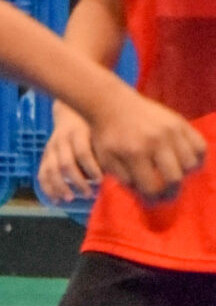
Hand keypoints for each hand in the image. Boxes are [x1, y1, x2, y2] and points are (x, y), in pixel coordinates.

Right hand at [37, 107, 100, 205]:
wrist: (70, 113)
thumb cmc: (92, 127)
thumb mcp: (99, 132)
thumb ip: (104, 151)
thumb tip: (118, 175)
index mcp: (78, 132)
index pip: (83, 152)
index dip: (91, 168)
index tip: (100, 180)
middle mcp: (62, 140)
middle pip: (65, 164)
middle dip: (77, 182)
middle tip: (89, 194)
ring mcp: (51, 148)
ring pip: (51, 170)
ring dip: (61, 187)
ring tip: (71, 199)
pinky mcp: (45, 155)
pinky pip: (42, 174)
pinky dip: (47, 188)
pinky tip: (55, 200)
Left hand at [86, 81, 205, 202]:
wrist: (113, 104)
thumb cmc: (107, 136)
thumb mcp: (107, 160)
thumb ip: (124, 179)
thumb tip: (145, 195)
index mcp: (135, 153)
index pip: (152, 187)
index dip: (154, 199)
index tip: (153, 201)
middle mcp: (156, 142)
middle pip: (174, 178)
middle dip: (171, 191)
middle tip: (166, 193)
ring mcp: (171, 130)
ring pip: (190, 163)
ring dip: (184, 174)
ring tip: (174, 175)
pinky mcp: (180, 122)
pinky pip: (199, 145)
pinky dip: (196, 158)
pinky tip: (186, 162)